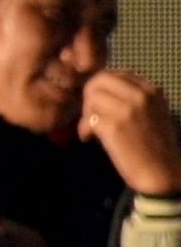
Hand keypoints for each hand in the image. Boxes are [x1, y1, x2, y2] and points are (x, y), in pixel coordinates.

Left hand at [83, 70, 180, 198]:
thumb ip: (132, 97)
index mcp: (152, 90)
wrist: (162, 172)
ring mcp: (127, 110)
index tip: (100, 104)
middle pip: (99, 81)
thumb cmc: (154, 144)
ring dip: (86, 114)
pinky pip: (88, 118)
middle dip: (90, 97)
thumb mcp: (153, 112)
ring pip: (91, 99)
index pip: (115, 74)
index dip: (101, 88)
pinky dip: (84, 129)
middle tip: (90, 114)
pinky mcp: (114, 127)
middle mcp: (141, 96)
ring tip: (92, 129)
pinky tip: (89, 138)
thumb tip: (98, 88)